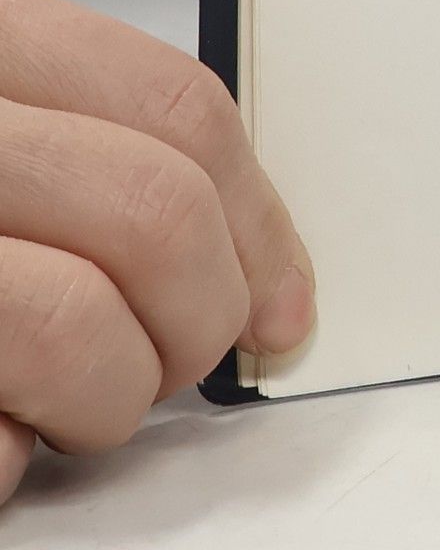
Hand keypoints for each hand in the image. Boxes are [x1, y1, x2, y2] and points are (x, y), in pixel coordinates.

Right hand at [0, 0, 312, 502]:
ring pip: (78, 326)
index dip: (259, 212)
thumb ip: (68, 154)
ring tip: (64, 407)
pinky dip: (3, 462)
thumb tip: (243, 258)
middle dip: (201, 312)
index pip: (175, 107)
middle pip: (155, 211)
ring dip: (106, 397)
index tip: (283, 296)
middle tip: (176, 359)